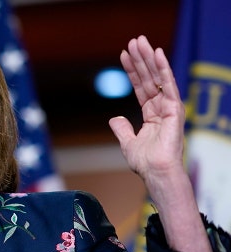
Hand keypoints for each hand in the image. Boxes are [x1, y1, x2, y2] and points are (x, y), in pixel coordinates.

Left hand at [109, 35, 184, 182]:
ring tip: (141, 41)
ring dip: (149, 58)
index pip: (141, 86)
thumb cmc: (145, 162)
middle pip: (149, 78)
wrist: (155, 172)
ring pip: (158, 77)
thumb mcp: (128, 142)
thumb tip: (115, 118)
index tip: (124, 55)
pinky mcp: (175, 109)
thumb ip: (123, 129)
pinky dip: (163, 68)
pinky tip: (157, 54)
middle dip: (141, 59)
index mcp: (152, 114)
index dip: (132, 71)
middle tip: (134, 40)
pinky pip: (168, 84)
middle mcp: (161, 108)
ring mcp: (169, 107)